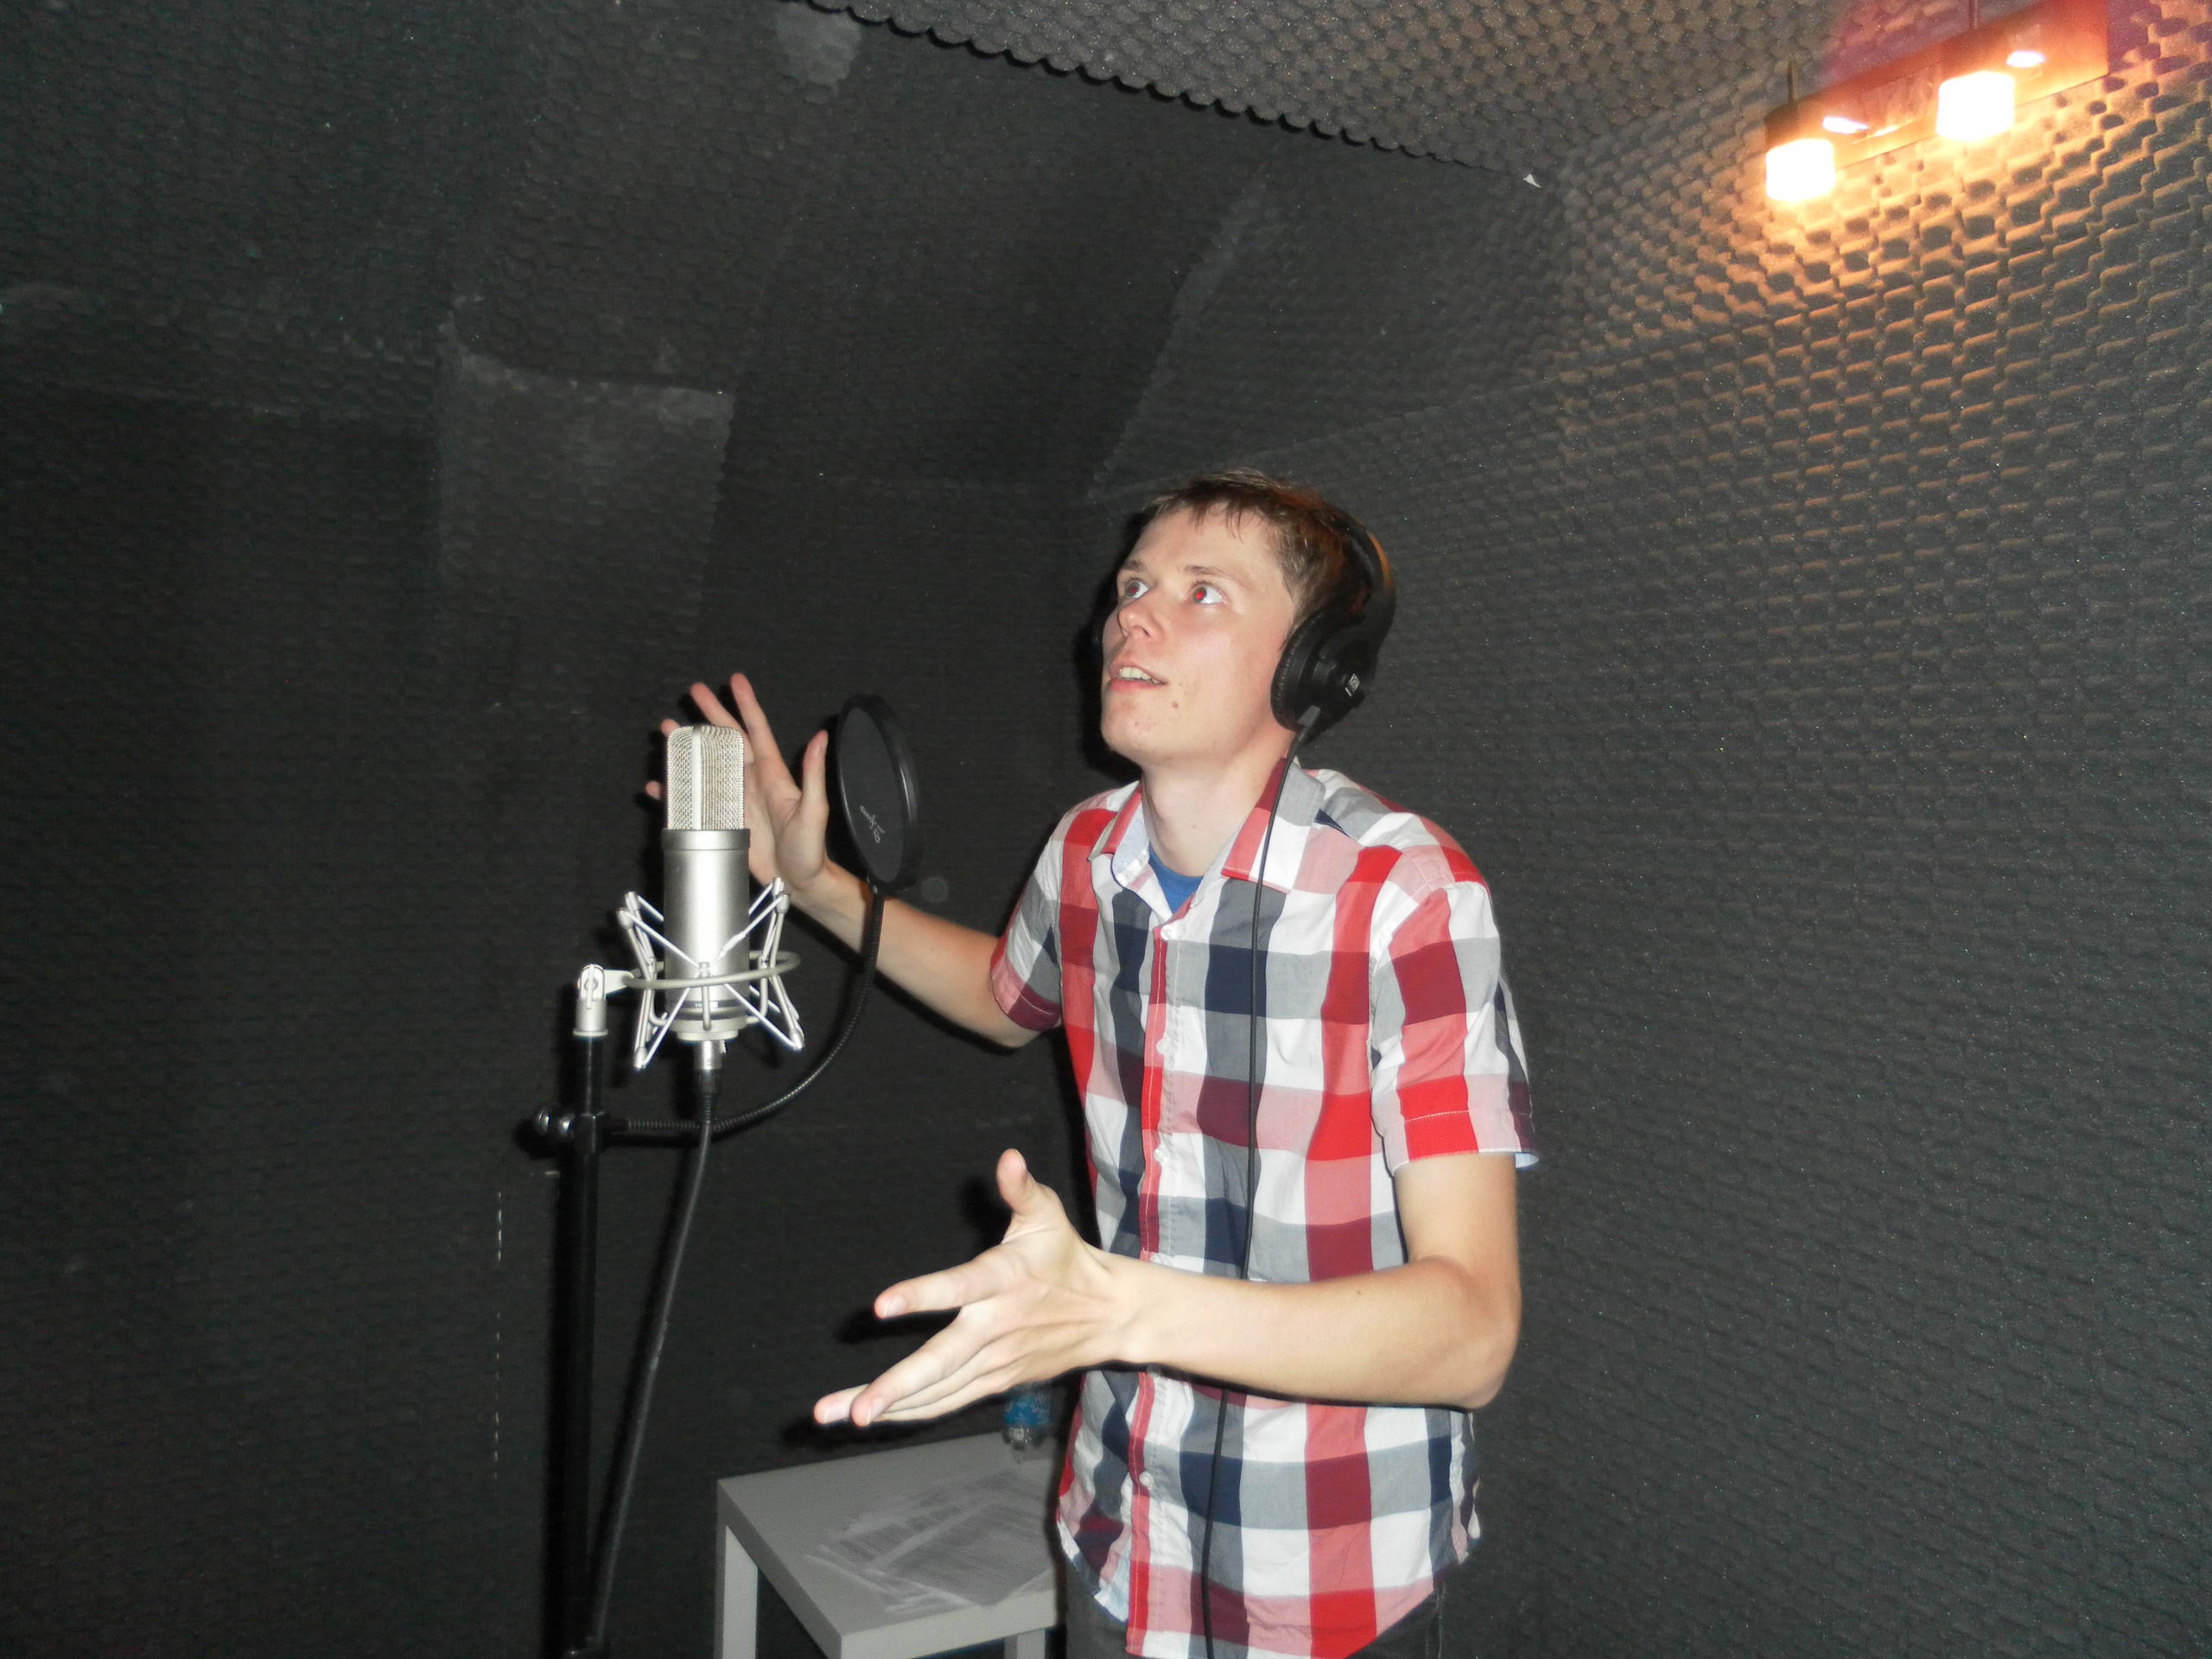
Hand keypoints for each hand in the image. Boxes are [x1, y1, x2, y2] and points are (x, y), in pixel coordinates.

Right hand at [646, 674, 832, 897]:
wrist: (797, 882)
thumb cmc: (810, 848)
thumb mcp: (814, 809)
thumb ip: (812, 774)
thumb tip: (820, 738)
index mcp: (772, 774)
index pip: (757, 731)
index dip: (747, 704)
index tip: (735, 680)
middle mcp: (751, 781)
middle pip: (726, 739)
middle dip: (711, 714)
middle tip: (693, 691)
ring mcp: (735, 799)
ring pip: (706, 764)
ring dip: (688, 746)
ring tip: (668, 729)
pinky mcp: (723, 820)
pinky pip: (695, 801)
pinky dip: (677, 792)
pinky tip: (661, 784)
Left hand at [815, 1150, 1128, 1427]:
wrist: (1110, 1314)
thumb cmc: (1068, 1258)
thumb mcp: (1048, 1215)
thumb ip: (1021, 1188)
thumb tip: (1007, 1157)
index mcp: (1003, 1280)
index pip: (957, 1288)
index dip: (920, 1296)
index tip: (881, 1306)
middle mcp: (995, 1327)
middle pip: (941, 1362)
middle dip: (895, 1387)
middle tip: (856, 1408)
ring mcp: (996, 1362)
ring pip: (939, 1391)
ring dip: (890, 1407)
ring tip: (840, 1416)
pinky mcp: (997, 1381)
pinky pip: (949, 1402)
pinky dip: (913, 1413)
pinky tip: (878, 1420)